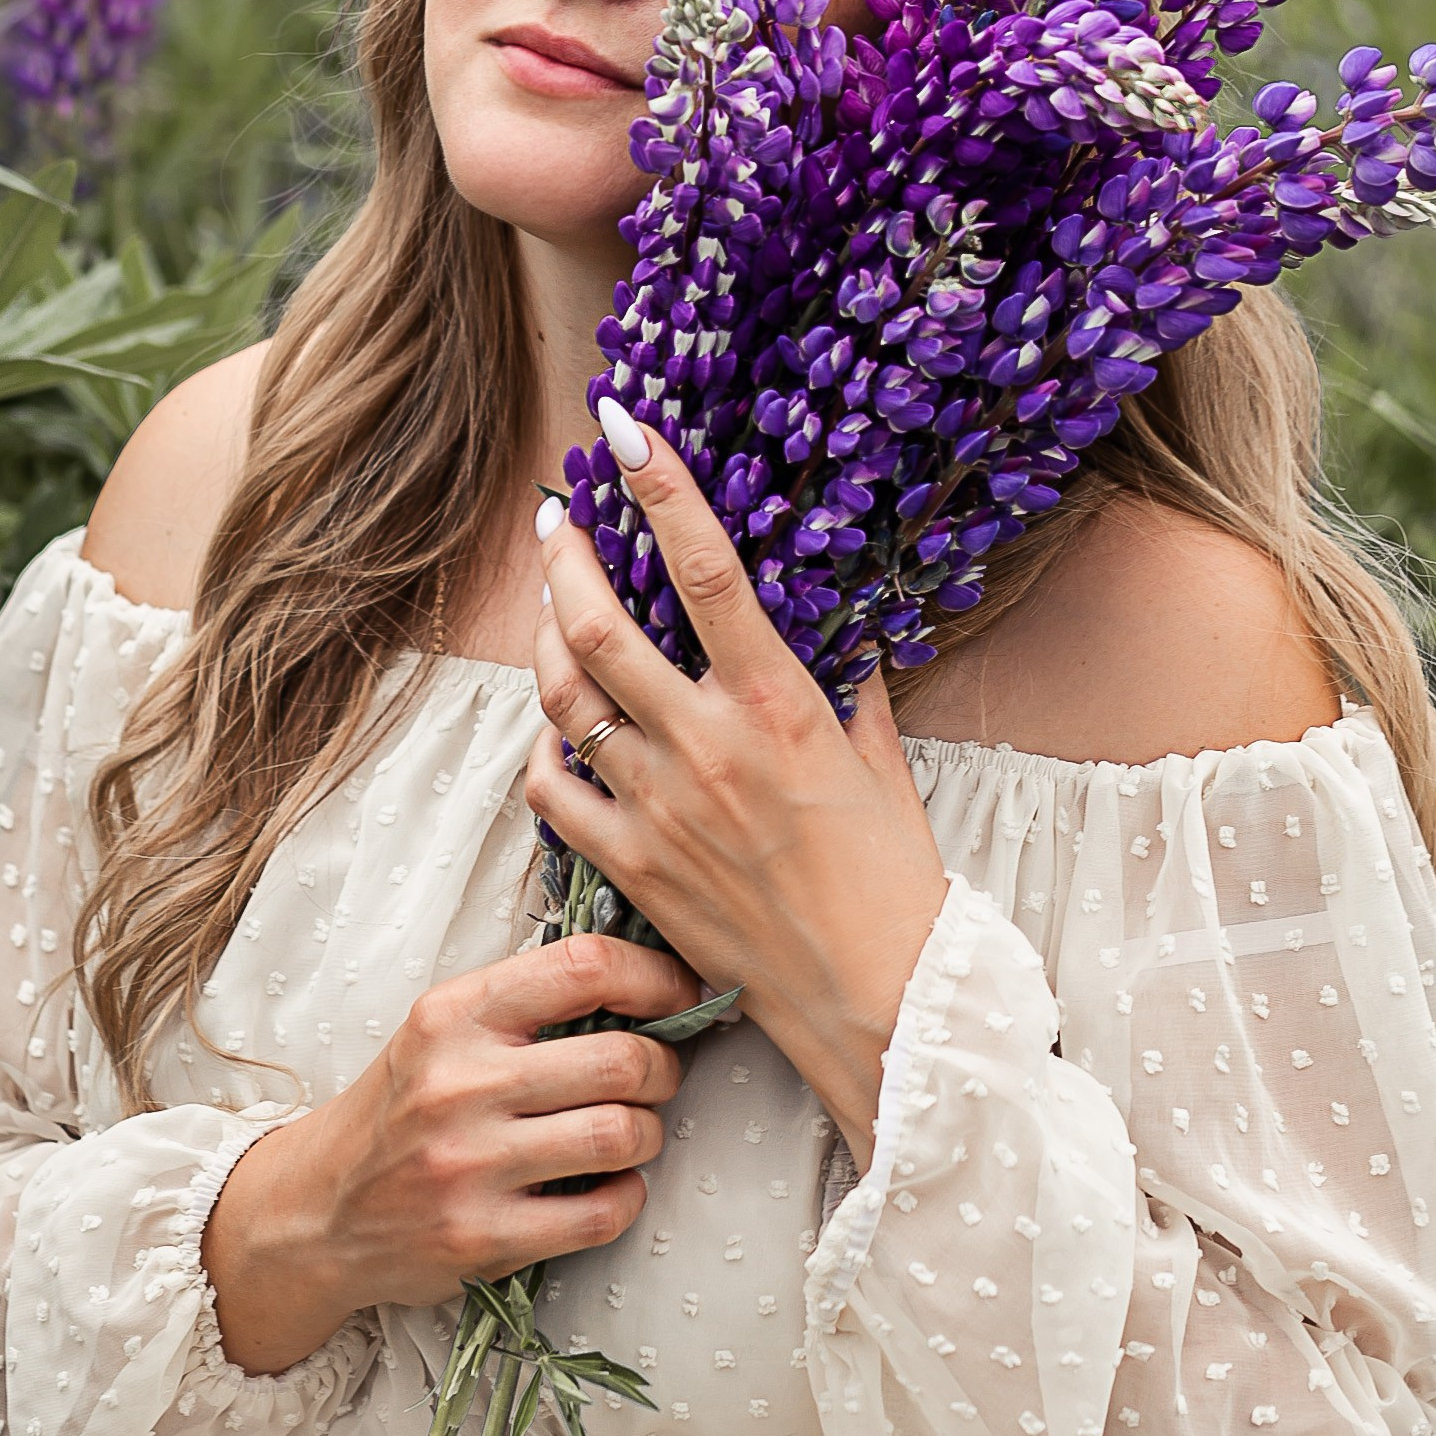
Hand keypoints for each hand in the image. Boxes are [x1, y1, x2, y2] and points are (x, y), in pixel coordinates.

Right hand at [202, 929, 696, 1373]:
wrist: (320, 1209)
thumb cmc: (404, 1106)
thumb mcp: (444, 1030)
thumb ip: (526, 1001)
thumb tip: (644, 978)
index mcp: (455, 1014)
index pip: (584, 965)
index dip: (655, 977)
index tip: (681, 993)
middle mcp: (460, 1083)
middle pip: (621, 1059)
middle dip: (664, 1067)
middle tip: (658, 1075)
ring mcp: (469, 1164)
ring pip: (620, 1134)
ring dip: (649, 1134)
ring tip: (632, 1132)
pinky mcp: (481, 1237)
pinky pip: (600, 1214)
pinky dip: (625, 1198)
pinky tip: (609, 1187)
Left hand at [526, 418, 950, 1167]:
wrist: (877, 1004)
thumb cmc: (892, 882)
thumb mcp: (880, 762)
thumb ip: (845, 686)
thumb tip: (831, 624)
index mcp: (777, 708)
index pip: (706, 572)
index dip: (662, 491)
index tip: (626, 431)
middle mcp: (706, 748)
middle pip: (601, 628)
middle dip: (565, 559)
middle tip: (555, 518)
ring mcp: (658, 809)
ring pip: (565, 699)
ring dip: (547, 638)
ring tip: (552, 604)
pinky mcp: (630, 866)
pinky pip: (553, 789)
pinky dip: (543, 746)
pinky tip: (555, 725)